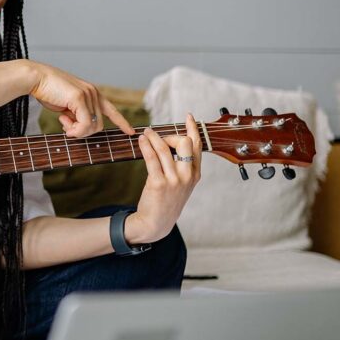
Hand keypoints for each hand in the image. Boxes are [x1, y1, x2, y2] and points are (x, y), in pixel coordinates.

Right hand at [26, 61, 134, 138]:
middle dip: (82, 132)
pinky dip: (74, 129)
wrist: (36, 78)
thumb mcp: (66, 105)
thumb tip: (78, 127)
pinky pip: (84, 123)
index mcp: (92, 93)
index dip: (121, 122)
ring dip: (76, 131)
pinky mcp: (80, 97)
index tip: (131, 132)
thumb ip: (76, 114)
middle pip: (99, 125)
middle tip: (66, 127)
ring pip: (92, 126)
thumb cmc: (48, 91)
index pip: (111, 110)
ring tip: (63, 122)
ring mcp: (88, 94)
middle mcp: (94, 93)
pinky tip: (63, 122)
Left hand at [129, 112, 202, 241]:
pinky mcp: (158, 183)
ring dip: (153, 137)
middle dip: (171, 135)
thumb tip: (174, 142)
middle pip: (184, 143)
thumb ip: (183, 166)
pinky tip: (141, 140)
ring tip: (146, 132)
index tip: (188, 117)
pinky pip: (152, 158)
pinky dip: (146, 146)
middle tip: (159, 137)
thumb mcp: (182, 184)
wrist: (156, 222)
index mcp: (195, 174)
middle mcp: (187, 176)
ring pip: (165, 148)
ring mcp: (173, 180)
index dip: (193, 129)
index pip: (198, 146)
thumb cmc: (167, 201)